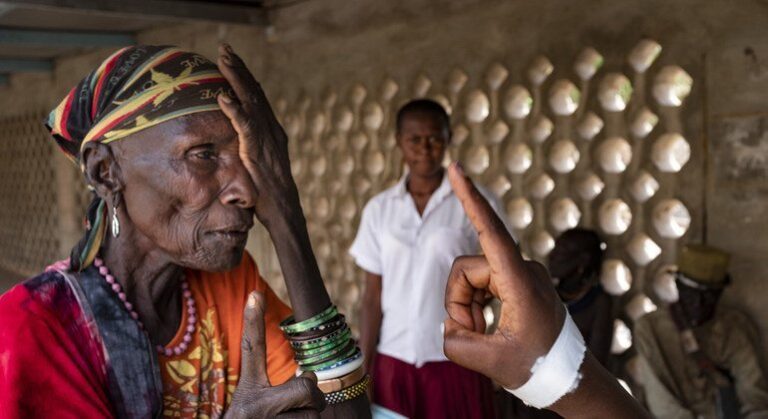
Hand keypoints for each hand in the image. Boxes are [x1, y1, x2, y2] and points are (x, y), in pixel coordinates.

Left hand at [216, 44, 301, 224]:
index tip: (231, 60)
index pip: (257, 98)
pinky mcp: (258, 151)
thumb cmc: (270, 192)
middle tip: (225, 48)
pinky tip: (223, 97)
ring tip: (222, 60)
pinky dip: (234, 111)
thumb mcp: (260, 164)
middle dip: (239, 69)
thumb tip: (238, 141)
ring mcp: (266, 139)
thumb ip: (252, 148)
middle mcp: (271, 130)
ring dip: (236, 80)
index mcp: (272, 131)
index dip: (244, 77)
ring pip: (250, 103)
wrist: (283, 211)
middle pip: (254, 93)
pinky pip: (245, 127)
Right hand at [225, 292, 325, 418]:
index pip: (252, 350)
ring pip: (316, 416)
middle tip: (295, 409)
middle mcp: (253, 407)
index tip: (254, 294)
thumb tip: (313, 376)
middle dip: (311, 400)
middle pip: (309, 389)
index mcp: (249, 392)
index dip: (253, 322)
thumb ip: (282, 391)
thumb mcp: (256, 405)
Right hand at [443, 163, 565, 389]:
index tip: (456, 169)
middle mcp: (523, 269)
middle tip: (473, 335)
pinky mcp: (517, 281)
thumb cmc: (538, 368)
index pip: (492, 232)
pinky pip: (481, 284)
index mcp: (521, 282)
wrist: (569, 377)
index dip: (470, 199)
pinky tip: (489, 326)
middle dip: (458, 303)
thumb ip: (456, 341)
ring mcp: (521, 273)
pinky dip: (476, 307)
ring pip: (470, 278)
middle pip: (465, 270)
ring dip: (468, 308)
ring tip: (485, 335)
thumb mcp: (490, 362)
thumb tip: (450, 324)